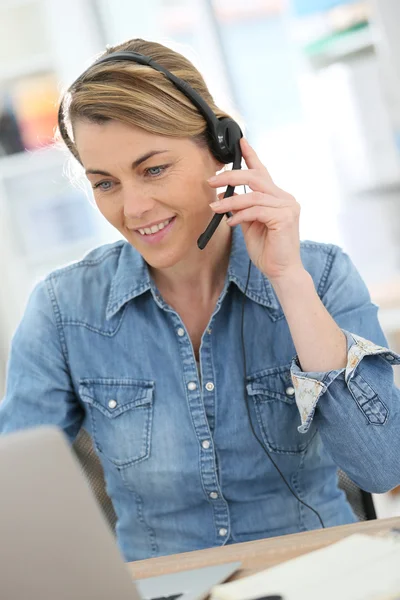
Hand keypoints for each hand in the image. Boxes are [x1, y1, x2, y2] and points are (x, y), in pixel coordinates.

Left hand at [208, 138, 303, 281]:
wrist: (281, 271)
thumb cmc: (267, 250)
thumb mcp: (250, 225)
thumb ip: (242, 208)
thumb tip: (224, 196)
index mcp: (278, 197)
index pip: (263, 172)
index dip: (251, 156)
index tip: (241, 142)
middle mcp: (285, 198)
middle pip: (256, 178)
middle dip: (231, 176)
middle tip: (211, 180)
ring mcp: (288, 207)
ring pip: (253, 195)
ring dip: (230, 200)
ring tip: (215, 207)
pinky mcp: (285, 218)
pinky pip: (257, 210)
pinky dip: (240, 215)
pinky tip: (231, 222)